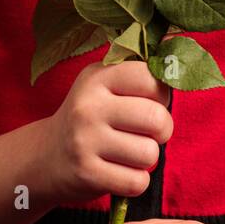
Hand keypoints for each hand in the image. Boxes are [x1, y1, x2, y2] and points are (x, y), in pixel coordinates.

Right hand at [45, 60, 173, 206]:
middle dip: (161, 130)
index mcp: (98, 77)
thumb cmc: (92, 117)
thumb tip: (178, 41)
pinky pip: (137, 182)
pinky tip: (120, 172)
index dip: (161, 94)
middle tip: (146, 133)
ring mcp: (85, 141)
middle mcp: (89, 106)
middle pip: (157, 119)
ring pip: (150, 154)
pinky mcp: (87, 174)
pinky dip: (135, 182)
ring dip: (146, 158)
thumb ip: (142, 69)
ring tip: (128, 153)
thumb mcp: (106, 84)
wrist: (46, 156)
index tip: (148, 101)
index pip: (151, 78)